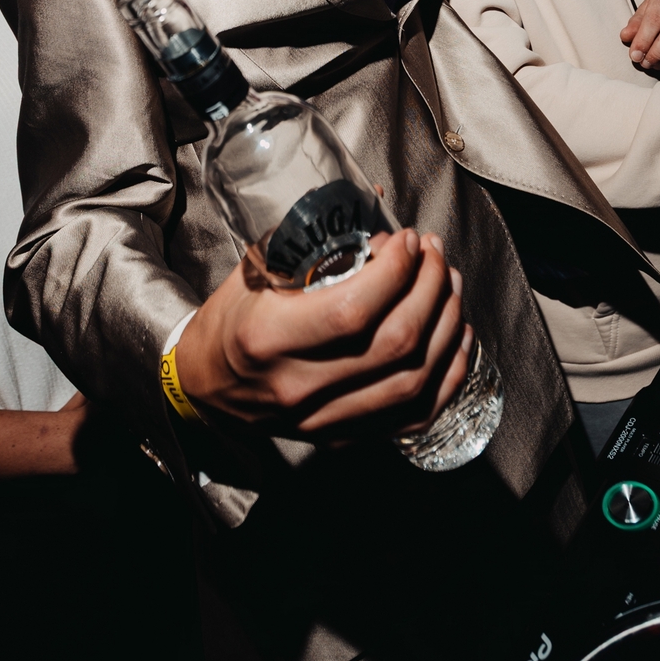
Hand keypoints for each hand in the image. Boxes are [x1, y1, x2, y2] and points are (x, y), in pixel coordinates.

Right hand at [175, 229, 469, 438]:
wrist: (203, 386)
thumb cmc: (231, 320)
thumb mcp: (254, 272)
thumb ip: (313, 246)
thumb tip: (379, 223)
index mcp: (269, 338)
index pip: (352, 310)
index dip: (395, 272)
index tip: (407, 241)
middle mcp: (298, 385)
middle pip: (394, 343)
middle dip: (428, 288)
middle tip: (433, 254)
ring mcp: (323, 420)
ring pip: (412, 380)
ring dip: (444, 326)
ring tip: (448, 285)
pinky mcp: (343, 437)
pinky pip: (413, 415)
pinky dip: (447, 377)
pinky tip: (456, 338)